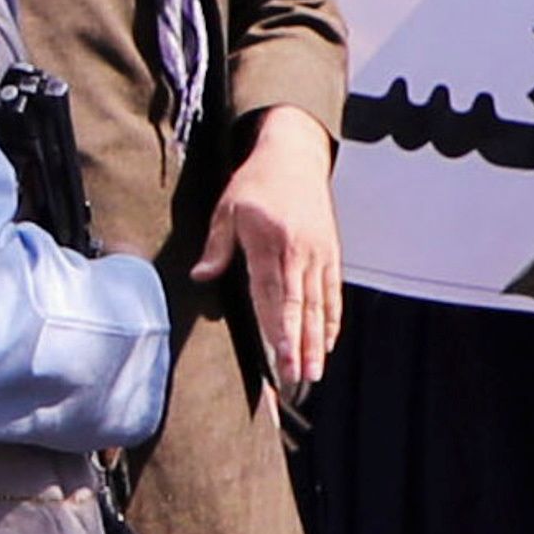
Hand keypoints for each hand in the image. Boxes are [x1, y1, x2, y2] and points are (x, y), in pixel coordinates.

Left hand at [192, 104, 345, 396]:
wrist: (294, 155)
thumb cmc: (255, 183)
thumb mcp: (226, 208)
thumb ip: (217, 245)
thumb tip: (201, 276)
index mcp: (269, 240)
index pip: (274, 292)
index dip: (278, 327)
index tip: (280, 356)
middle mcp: (298, 250)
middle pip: (300, 305)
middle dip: (300, 344)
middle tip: (300, 378)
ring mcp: (318, 253)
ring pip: (319, 304)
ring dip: (318, 340)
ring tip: (315, 372)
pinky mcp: (330, 253)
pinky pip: (332, 292)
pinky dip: (331, 319)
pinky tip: (328, 343)